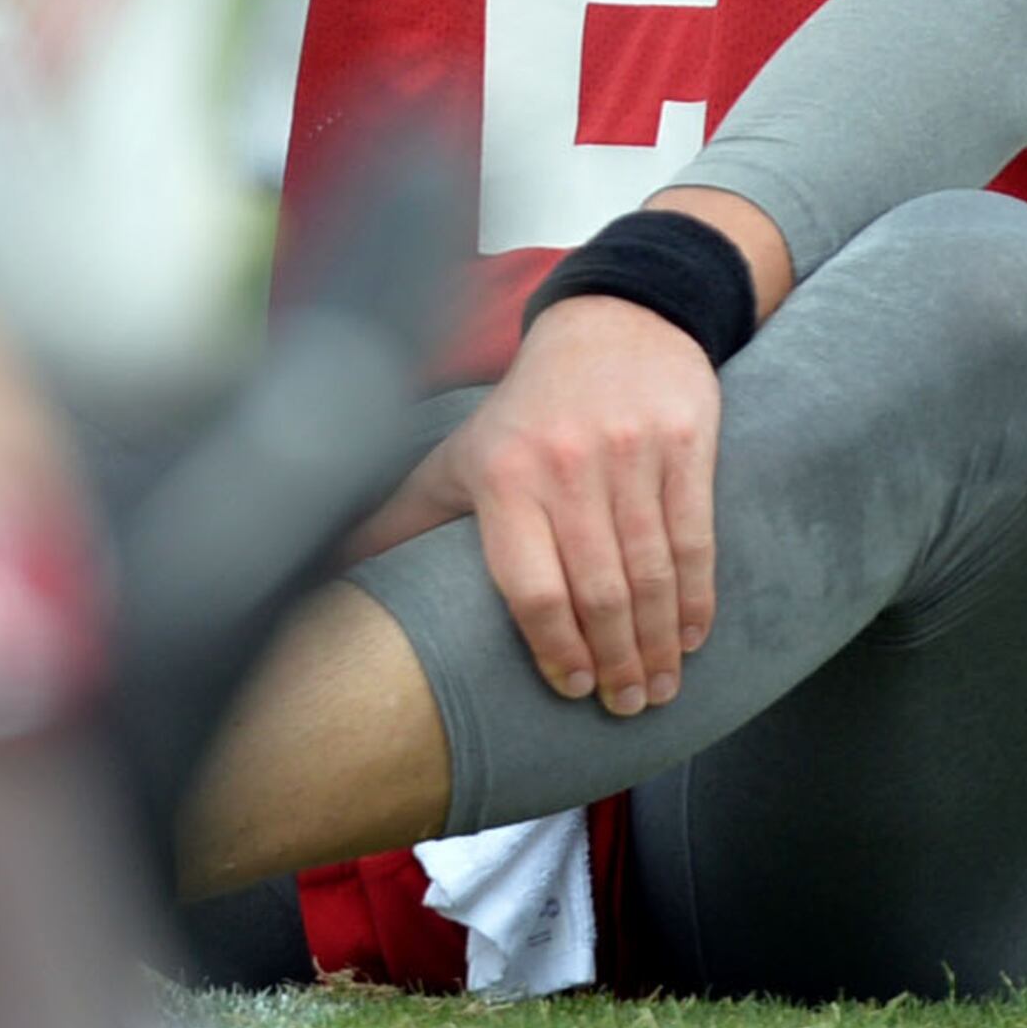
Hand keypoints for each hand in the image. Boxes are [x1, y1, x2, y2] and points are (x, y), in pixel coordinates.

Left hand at [359, 299, 722, 717]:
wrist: (613, 320)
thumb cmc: (528, 408)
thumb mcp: (460, 453)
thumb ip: (405, 517)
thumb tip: (328, 571)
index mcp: (504, 476)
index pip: (529, 585)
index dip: (553, 648)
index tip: (569, 690)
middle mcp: (567, 465)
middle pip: (598, 590)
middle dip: (616, 661)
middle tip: (627, 707)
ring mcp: (630, 452)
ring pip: (651, 572)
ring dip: (660, 642)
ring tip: (661, 688)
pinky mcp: (684, 442)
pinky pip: (694, 536)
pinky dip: (698, 596)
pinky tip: (695, 635)